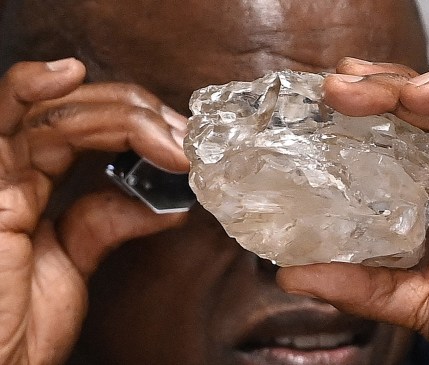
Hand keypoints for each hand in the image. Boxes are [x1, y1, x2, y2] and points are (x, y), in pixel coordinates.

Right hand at [0, 59, 188, 363]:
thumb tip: (165, 201)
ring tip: (166, 131)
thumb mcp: (77, 259)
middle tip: (182, 135)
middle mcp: (12, 173)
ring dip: (120, 113)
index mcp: (31, 184)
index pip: (83, 127)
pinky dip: (34, 89)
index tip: (181, 138)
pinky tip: (67, 74)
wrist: (0, 364)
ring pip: (54, 113)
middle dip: (136, 113)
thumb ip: (108, 219)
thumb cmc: (21, 323)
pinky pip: (9, 129)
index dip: (134, 122)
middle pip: (73, 110)